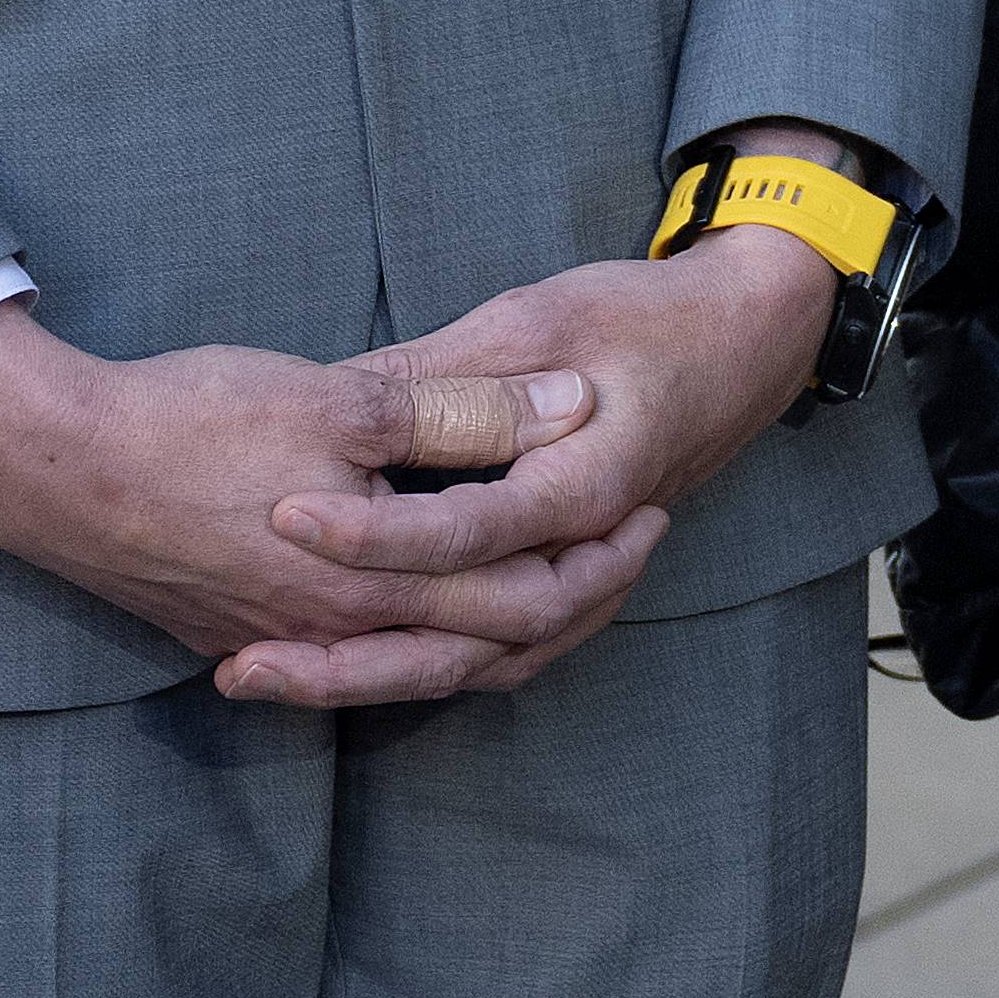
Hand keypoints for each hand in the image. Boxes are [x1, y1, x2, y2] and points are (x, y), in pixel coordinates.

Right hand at [0, 306, 666, 707]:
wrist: (44, 468)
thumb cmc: (189, 422)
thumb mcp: (341, 400)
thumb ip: (463, 410)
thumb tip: (574, 402)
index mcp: (374, 589)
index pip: (525, 600)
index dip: (599, 559)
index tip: (651, 510)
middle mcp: (334, 637)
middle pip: (486, 650)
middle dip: (569, 602)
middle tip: (628, 552)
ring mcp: (279, 645)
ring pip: (417, 666)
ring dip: (492, 633)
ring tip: (547, 587)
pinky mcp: (234, 634)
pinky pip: (351, 659)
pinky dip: (410, 644)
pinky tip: (424, 617)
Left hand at [244, 228, 848, 702]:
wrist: (751, 338)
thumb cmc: (647, 315)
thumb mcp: (537, 317)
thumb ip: (443, 374)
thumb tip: (337, 398)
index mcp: (590, 481)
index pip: (469, 530)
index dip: (373, 532)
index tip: (284, 517)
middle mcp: (593, 548)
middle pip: (471, 637)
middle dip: (352, 658)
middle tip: (246, 661)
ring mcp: (592, 573)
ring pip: (486, 662)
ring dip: (379, 680)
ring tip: (273, 681)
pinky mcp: (578, 577)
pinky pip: (505, 651)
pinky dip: (429, 667)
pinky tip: (352, 666)